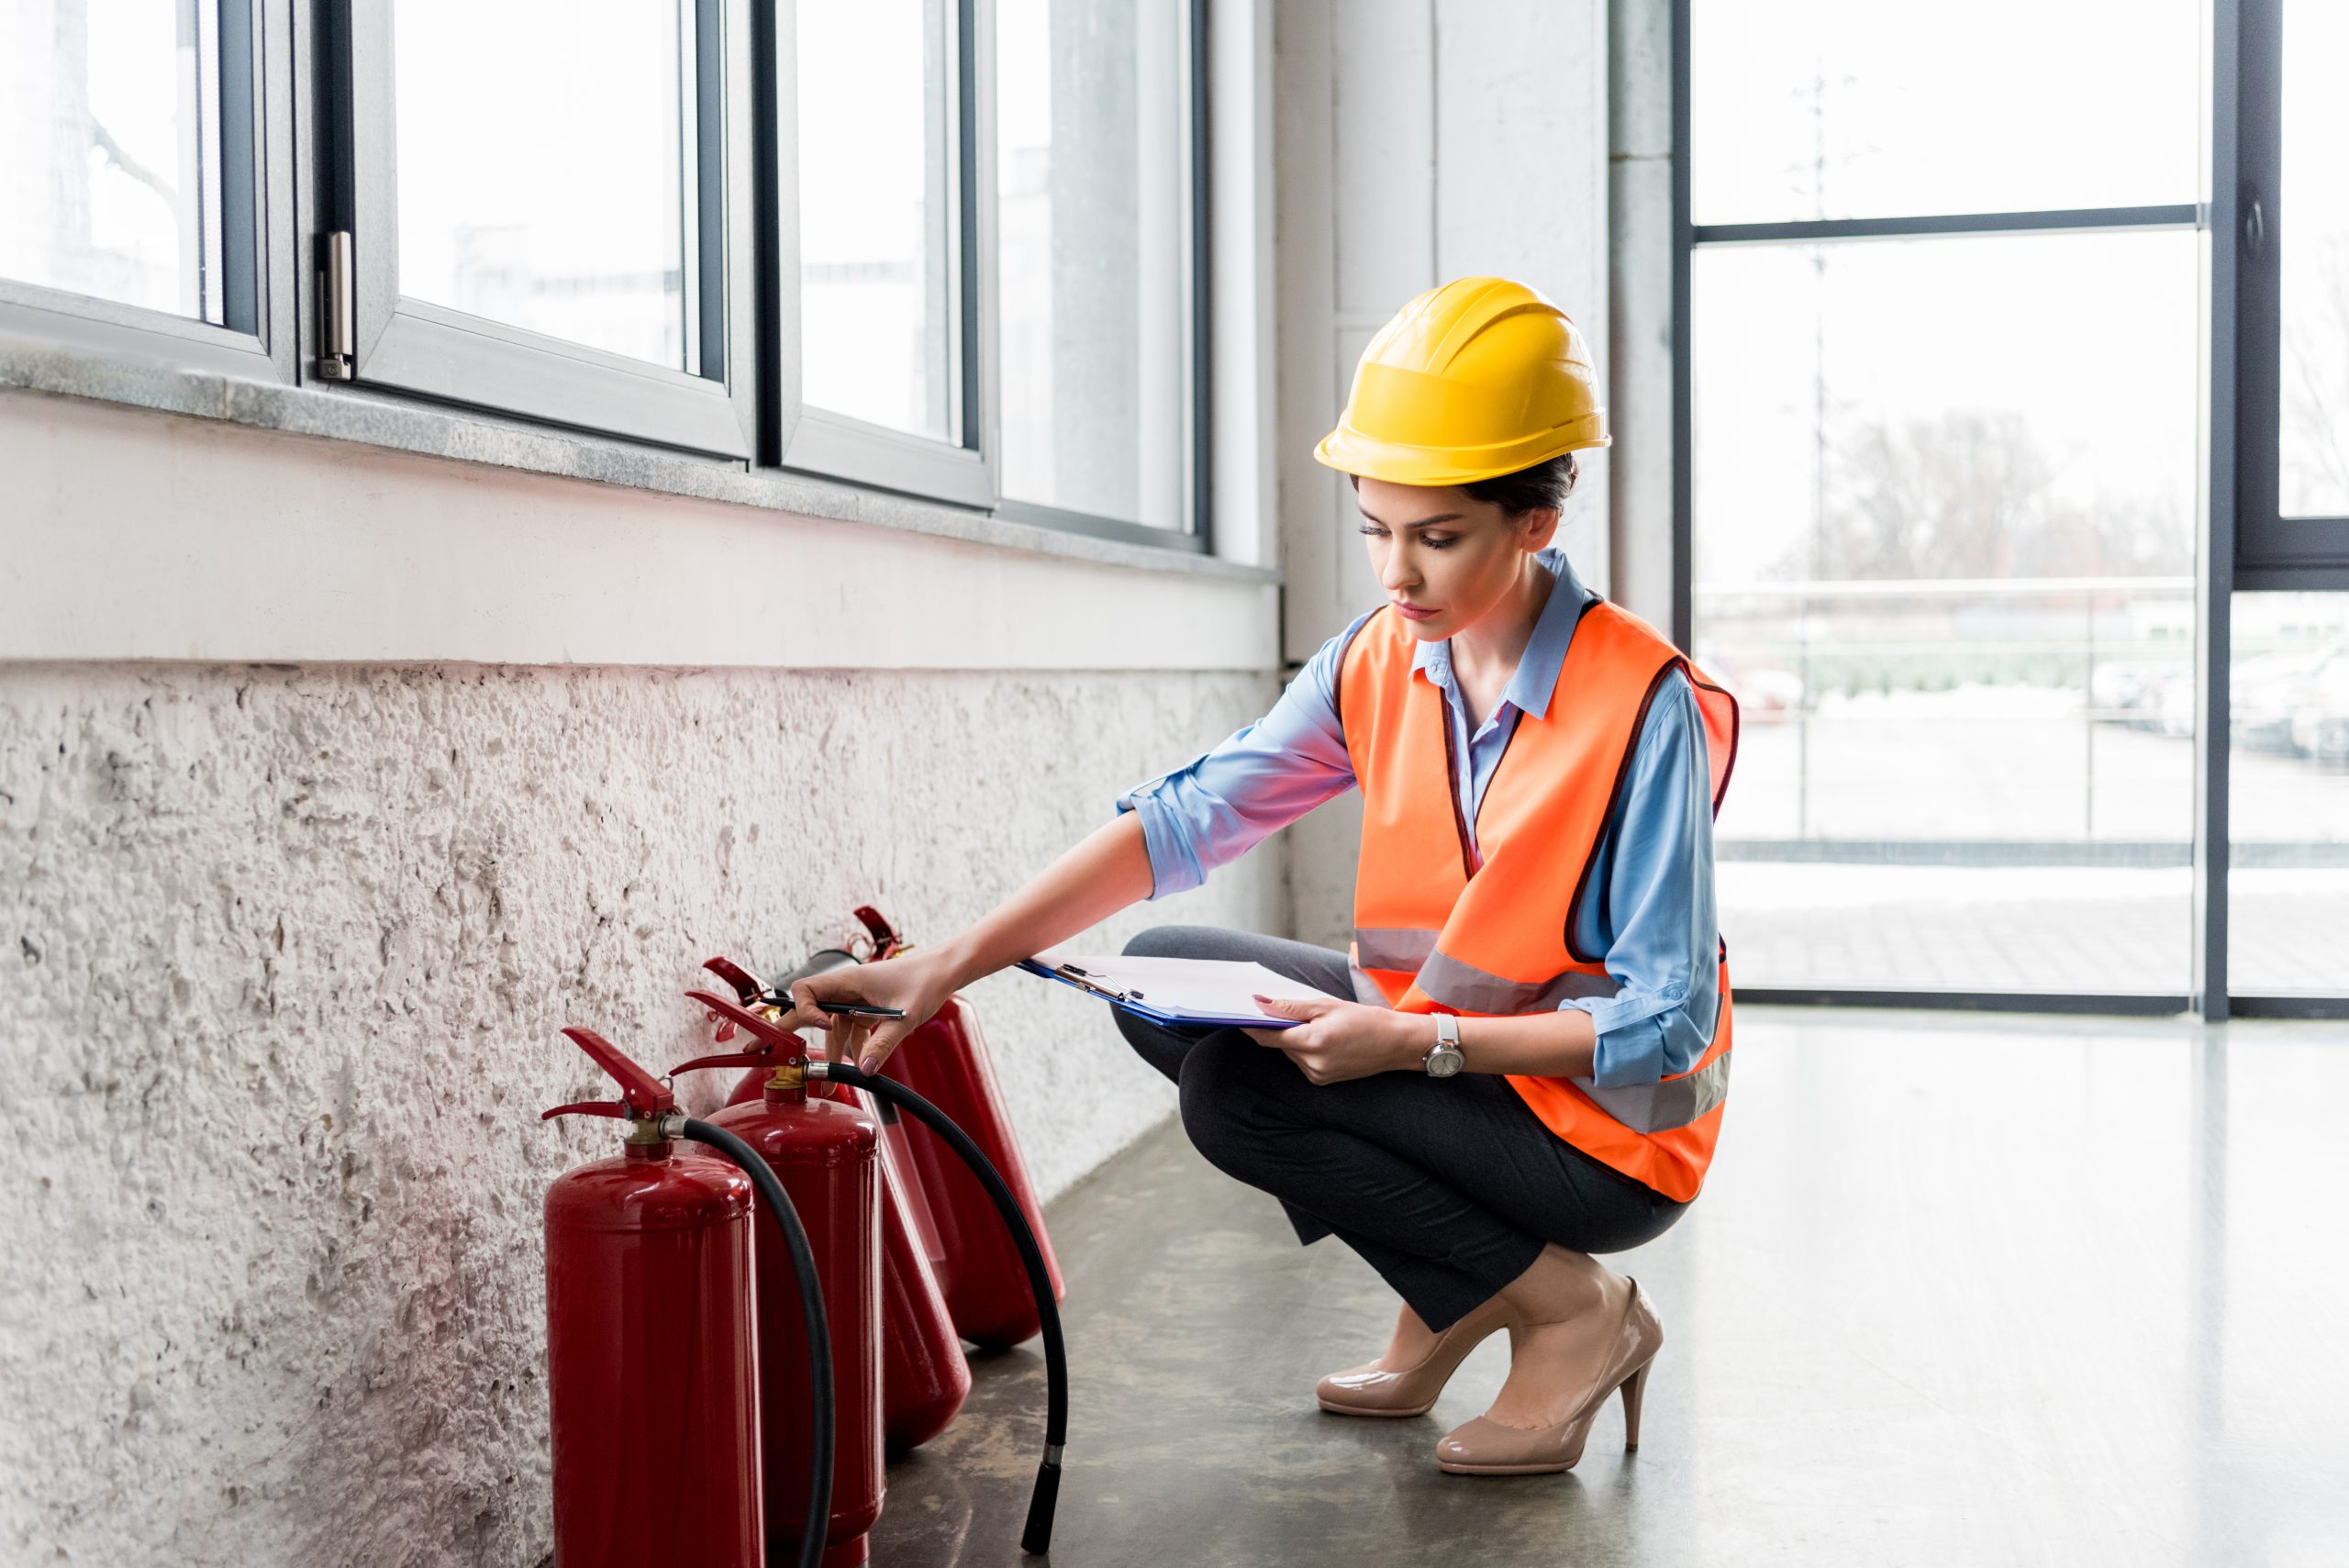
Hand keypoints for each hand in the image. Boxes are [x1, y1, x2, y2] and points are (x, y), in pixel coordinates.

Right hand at [781, 952, 956, 1076]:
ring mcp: (856, 1000)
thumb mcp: (905, 1016)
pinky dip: (853, 1049)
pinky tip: (860, 1066)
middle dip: (794, 1033)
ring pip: (834, 1029)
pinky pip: (852, 1032)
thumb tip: (865, 1069)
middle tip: (778, 1055)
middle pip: (811, 1010)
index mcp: (848, 979)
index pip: (806, 990)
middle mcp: (847, 988)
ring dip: (831, 1053)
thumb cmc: (925, 980)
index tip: (825, 1029)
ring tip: (830, 1081)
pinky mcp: (867, 1010)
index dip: (806, 1011)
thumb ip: (883, 1043)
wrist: (944, 972)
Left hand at [1241, 994, 1422, 1084]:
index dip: (1252, 1027)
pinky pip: (1303, 1061)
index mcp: (1313, 1042)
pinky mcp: (1322, 1080)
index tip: (1238, 1016)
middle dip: (1280, 1028)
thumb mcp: (1327, 1005)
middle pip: (1280, 1044)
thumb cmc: (1364, 1020)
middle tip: (1289, 1011)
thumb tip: (1260, 1004)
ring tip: (1318, 1025)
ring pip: (1291, 1053)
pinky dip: (1305, 1048)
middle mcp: (1312, 1064)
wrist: (1395, 1044)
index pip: (1269, 1036)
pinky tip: (1324, 1039)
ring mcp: (1317, 1075)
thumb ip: (1291, 1007)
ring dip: (1294, 1038)